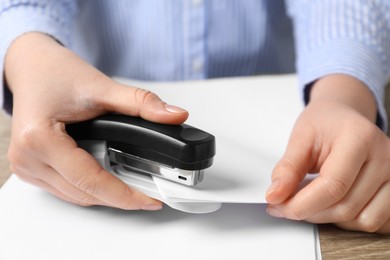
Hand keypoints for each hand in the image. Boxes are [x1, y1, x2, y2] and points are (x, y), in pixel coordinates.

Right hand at [5, 32, 187, 209]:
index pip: (90, 180)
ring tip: (135, 190)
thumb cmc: (54, 72)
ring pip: (75, 196)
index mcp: (40, 139)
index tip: (149, 200)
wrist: (31, 66)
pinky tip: (111, 182)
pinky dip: (91, 189)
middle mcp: (27, 158)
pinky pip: (66, 190)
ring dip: (106, 196)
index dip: (124, 195)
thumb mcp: (102, 86)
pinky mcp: (30, 168)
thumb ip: (141, 103)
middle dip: (120, 198)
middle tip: (149, 196)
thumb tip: (173, 116)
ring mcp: (26, 166)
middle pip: (84, 194)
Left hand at [266, 74, 389, 232]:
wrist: (343, 117)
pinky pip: (378, 222)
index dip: (302, 204)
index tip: (279, 206)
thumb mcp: (300, 138)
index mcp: (360, 138)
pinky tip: (332, 205)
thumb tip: (275, 196)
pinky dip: (350, 221)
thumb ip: (287, 168)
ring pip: (363, 220)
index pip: (333, 186)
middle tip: (286, 205)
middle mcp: (385, 158)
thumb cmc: (324, 124)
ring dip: (330, 219)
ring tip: (311, 201)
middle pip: (347, 207)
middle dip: (310, 212)